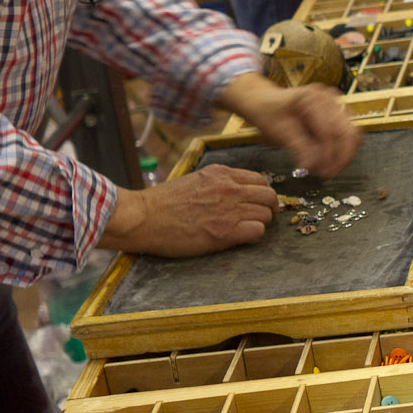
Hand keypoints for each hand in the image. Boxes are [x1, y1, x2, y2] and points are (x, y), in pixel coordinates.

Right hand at [99, 165, 278, 255]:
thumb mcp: (194, 180)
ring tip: (249, 229)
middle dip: (269, 207)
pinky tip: (241, 238)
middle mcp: (230, 188)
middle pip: (269, 196)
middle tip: (263, 216)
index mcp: (221, 174)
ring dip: (261, 223)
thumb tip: (234, 191)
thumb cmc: (162, 203)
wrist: (144, 217)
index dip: (262, 192)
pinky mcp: (226, 231)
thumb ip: (217, 183)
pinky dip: (254, 236)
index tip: (258, 201)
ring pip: (266, 214)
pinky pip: (258, 231)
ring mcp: (230, 209)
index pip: (259, 179)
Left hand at [217, 74, 362, 177]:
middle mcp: (329, 98)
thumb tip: (312, 167)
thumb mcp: (279, 131)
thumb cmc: (268, 113)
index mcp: (313, 97)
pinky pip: (348, 135)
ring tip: (329, 171)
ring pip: (352, 135)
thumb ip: (298, 148)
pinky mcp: (338, 115)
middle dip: (340, 157)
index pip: (330, 131)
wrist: (264, 102)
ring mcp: (336, 105)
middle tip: (328, 175)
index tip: (321, 172)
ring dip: (344, 155)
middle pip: (348, 132)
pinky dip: (341, 150)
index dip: (328, 155)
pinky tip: (329, 162)